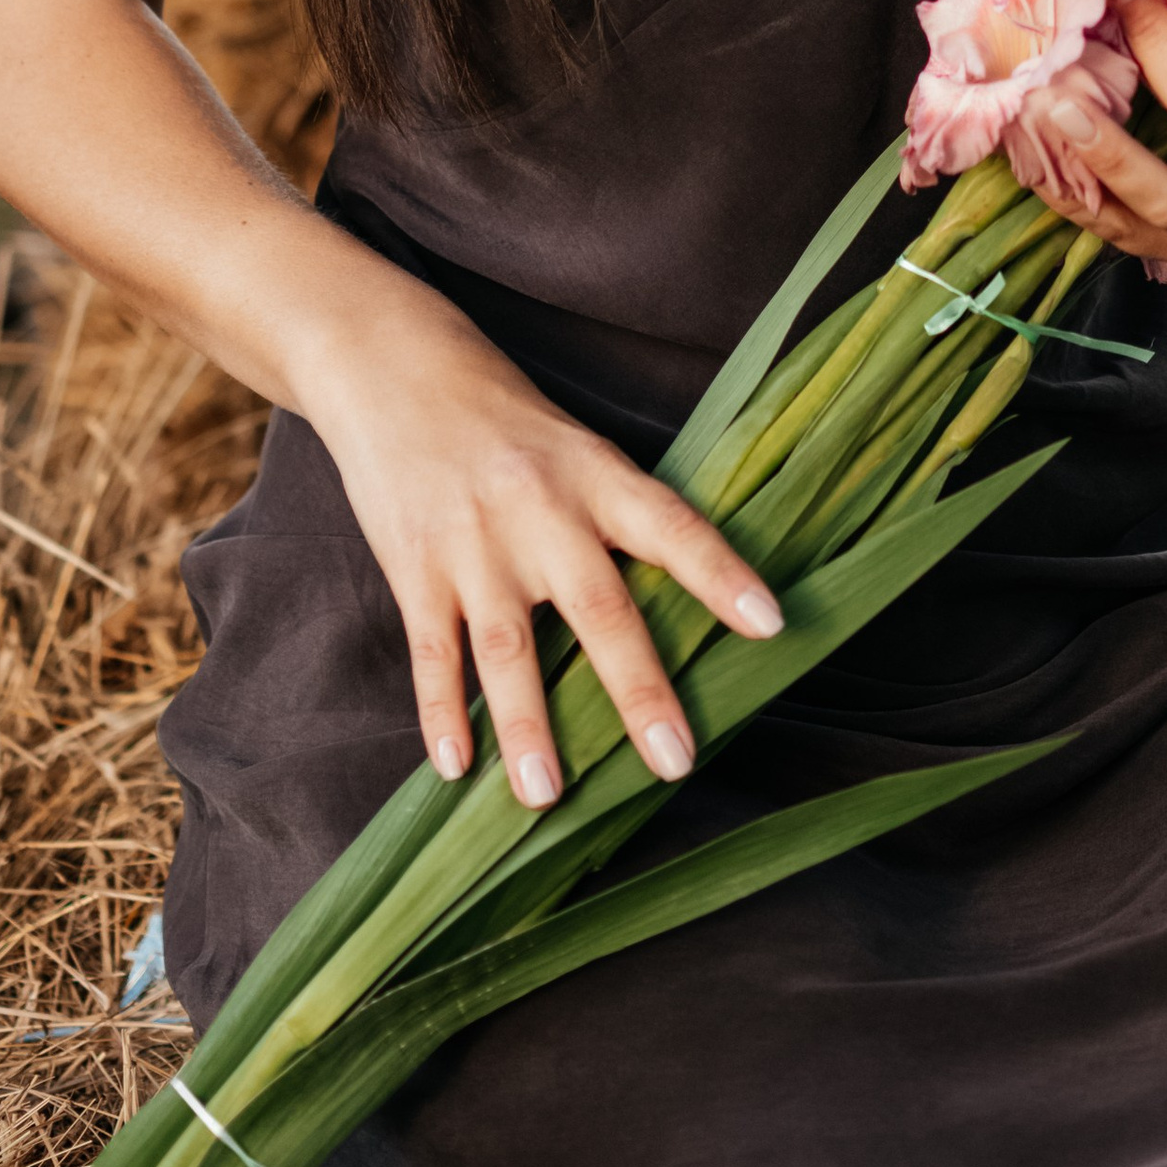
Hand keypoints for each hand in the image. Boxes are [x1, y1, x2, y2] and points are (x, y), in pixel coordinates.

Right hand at [299, 290, 783, 810]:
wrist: (395, 368)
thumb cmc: (508, 421)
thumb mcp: (578, 450)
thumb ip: (618, 521)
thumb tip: (683, 608)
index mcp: (597, 476)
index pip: (674, 527)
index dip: (723, 575)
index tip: (772, 624)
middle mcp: (541, 512)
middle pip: (599, 607)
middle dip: (639, 689)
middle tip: (675, 762)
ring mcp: (474, 545)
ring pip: (506, 648)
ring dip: (528, 726)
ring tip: (546, 797)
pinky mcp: (415, 568)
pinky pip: (432, 652)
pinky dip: (441, 713)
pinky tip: (455, 767)